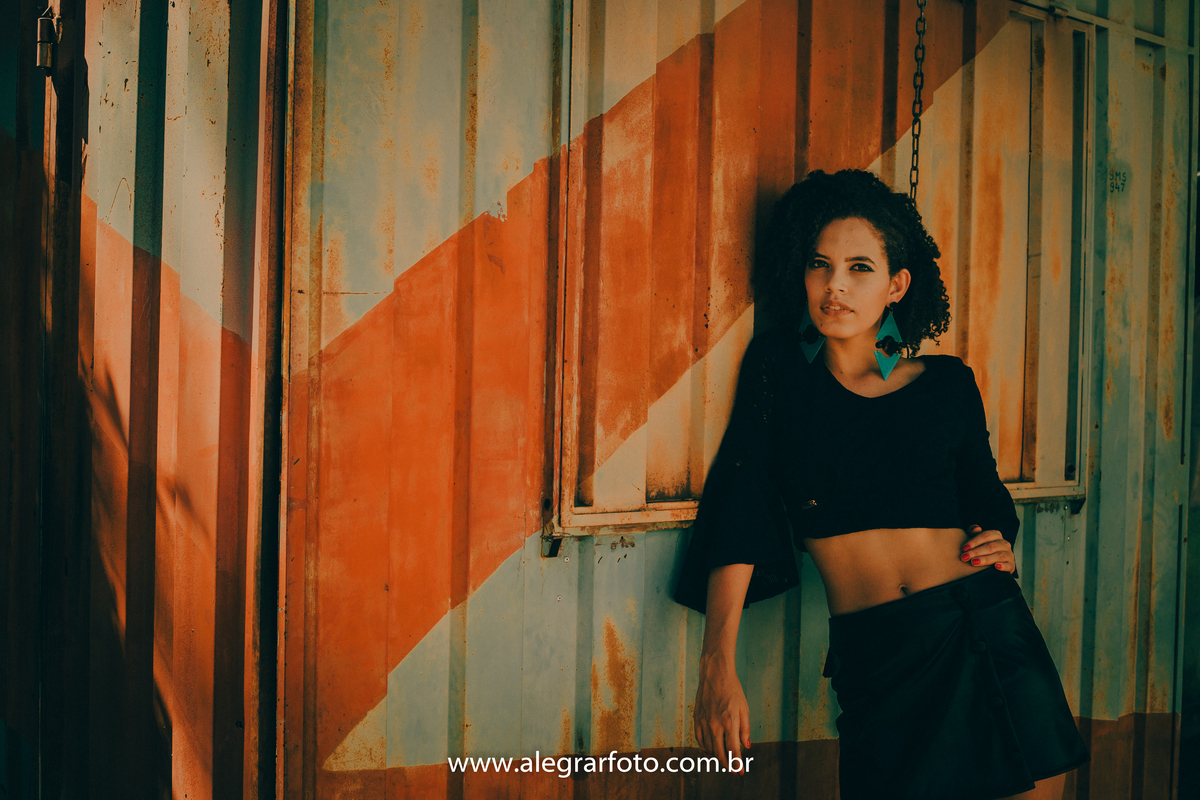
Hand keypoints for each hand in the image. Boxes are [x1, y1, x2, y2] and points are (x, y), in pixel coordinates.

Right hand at [694, 650, 750, 770]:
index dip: (737, 764)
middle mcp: (715, 725)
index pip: (733, 750)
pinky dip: (705, 748)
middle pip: (720, 753)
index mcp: (729, 722)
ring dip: (717, 757)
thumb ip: (745, 729)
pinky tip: (710, 751)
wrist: (714, 674)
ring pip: (709, 748)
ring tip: (725, 760)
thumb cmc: (732, 690)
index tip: (741, 772)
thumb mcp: (744, 708)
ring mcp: (704, 722)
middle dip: (727, 765)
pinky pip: (699, 739)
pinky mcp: (697, 718)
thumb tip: (746, 746)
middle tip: (733, 770)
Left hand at [960, 525, 1014, 570]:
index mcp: (996, 535)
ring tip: (974, 562)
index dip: (974, 541)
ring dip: (985, 559)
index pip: (985, 535)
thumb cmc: (982, 549)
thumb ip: (973, 533)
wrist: (994, 563)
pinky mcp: (1011, 565)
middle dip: (976, 552)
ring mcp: (1009, 554)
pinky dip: (1003, 566)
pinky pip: (1009, 565)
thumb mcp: (977, 540)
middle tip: (965, 557)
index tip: (964, 548)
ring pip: (998, 556)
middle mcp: (1004, 543)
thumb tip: (976, 528)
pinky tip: (996, 566)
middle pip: (990, 546)